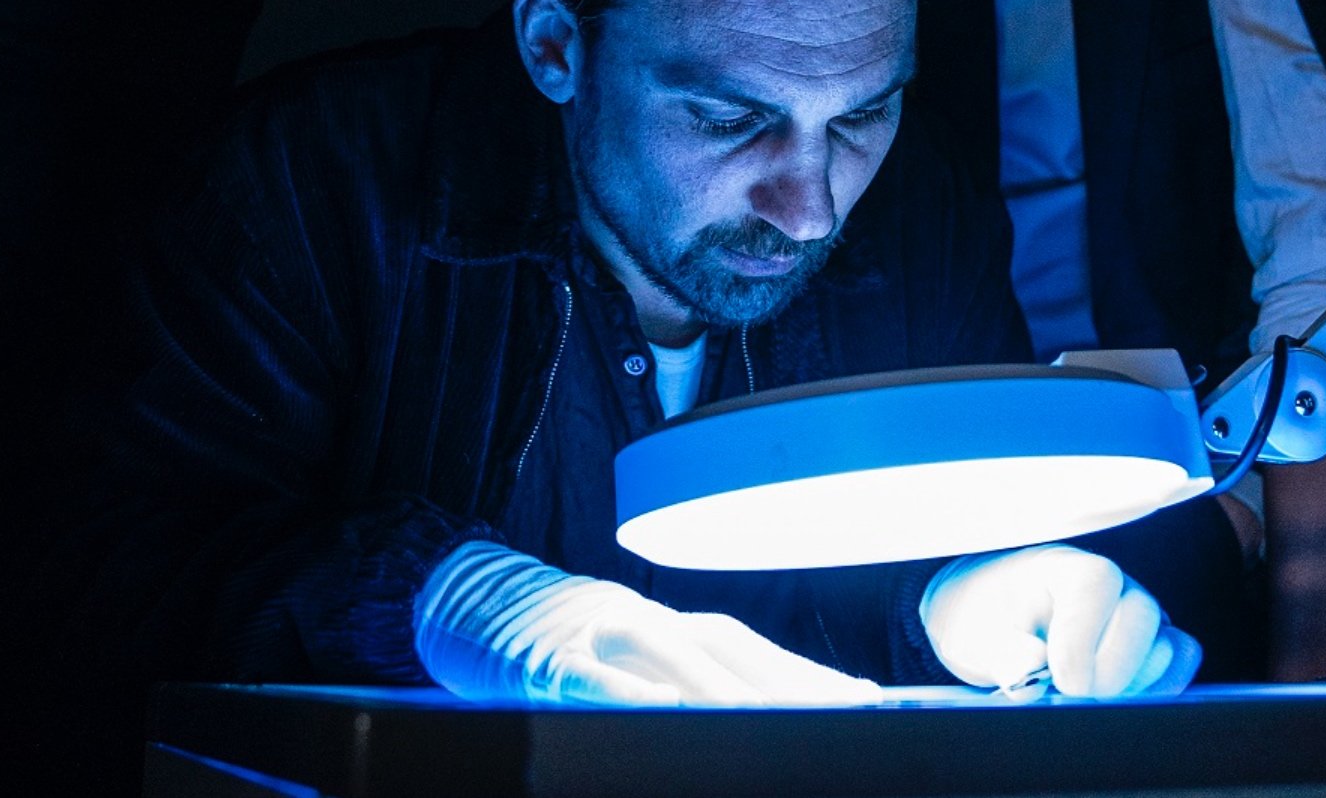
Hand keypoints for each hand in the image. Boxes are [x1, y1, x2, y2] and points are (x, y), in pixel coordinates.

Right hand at [414, 541, 882, 706]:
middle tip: (856, 717)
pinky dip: (630, 694)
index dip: (811, 676)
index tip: (874, 704)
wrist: (451, 599)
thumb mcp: (615, 665)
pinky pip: (589, 678)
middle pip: (728, 651)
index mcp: (662, 623)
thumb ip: (677, 687)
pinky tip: (670, 714)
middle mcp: (638, 619)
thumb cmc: (542, 648)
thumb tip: (753, 716)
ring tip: (788, 726)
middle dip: (795, 687)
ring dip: (732, 693)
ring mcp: (589, 634)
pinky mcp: (539, 659)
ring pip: (671, 659)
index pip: (751, 650)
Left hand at [920, 544, 1199, 697]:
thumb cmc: (986, 623)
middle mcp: (1114, 584)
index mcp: (1064, 566)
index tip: (1062, 682)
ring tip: (1083, 696)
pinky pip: (1178, 667)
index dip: (1082, 638)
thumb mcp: (974, 636)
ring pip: (1167, 646)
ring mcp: (1140, 615)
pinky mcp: (1157, 646)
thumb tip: (1030, 672)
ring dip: (1129, 685)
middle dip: (1109, 672)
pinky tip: (1110, 702)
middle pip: (1142, 616)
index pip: (1096, 583)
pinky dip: (1153, 692)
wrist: (995, 629)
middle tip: (1070, 697)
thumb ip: (1002, 654)